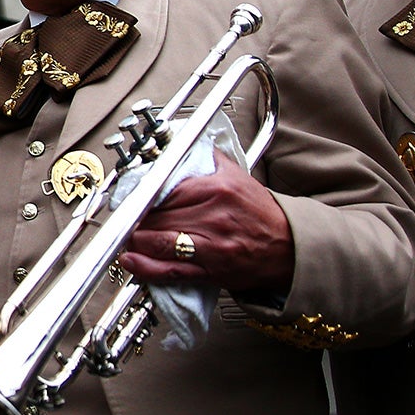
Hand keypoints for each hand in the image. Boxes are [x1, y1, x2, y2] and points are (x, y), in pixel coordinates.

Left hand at [120, 167, 294, 295]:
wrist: (289, 246)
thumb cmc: (260, 212)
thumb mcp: (236, 176)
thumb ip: (207, 159)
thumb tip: (178, 143)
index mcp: (216, 189)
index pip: (164, 188)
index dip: (142, 194)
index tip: (130, 196)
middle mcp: (212, 217)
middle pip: (156, 215)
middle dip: (135, 218)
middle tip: (126, 218)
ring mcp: (211, 245)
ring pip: (158, 241)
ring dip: (135, 240)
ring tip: (127, 237)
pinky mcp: (210, 270)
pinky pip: (170, 269)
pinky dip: (145, 266)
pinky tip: (130, 261)